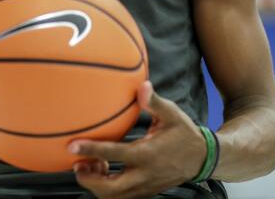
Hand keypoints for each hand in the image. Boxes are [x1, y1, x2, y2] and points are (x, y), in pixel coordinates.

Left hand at [69, 81, 207, 198]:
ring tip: (90, 166)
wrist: (201, 158)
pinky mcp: (145, 192)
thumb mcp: (172, 114)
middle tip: (78, 164)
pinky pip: (121, 196)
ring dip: (97, 185)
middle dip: (88, 180)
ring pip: (113, 196)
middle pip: (109, 189)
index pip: (114, 154)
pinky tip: (105, 169)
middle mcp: (144, 174)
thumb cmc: (183, 133)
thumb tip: (143, 85)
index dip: (92, 149)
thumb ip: (154, 102)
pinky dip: (108, 187)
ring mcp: (144, 187)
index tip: (73, 145)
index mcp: (147, 154)